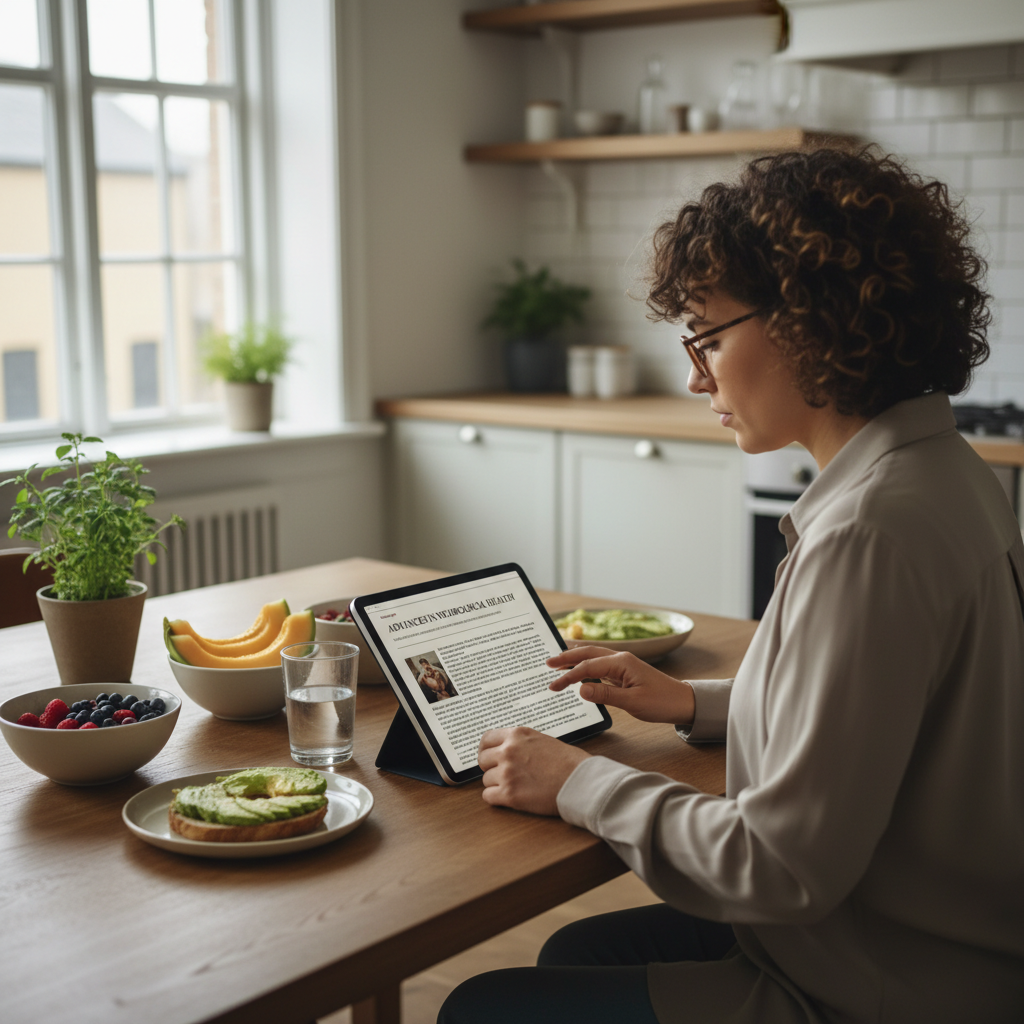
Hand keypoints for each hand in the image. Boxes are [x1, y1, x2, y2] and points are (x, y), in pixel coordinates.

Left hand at [478, 727, 589, 815]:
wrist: (581, 781)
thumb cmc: (569, 762)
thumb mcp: (542, 740)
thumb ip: (521, 744)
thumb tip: (506, 750)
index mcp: (517, 735)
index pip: (486, 739)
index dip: (487, 750)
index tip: (490, 757)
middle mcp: (508, 751)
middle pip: (482, 760)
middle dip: (491, 768)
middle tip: (503, 774)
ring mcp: (507, 773)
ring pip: (486, 780)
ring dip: (497, 784)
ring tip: (515, 786)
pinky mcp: (509, 795)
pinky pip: (488, 796)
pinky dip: (496, 798)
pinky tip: (510, 798)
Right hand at [547, 646, 694, 726]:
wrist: (684, 702)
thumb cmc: (662, 702)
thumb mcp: (633, 702)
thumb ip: (606, 694)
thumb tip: (580, 689)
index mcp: (622, 662)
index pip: (588, 667)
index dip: (568, 675)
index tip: (553, 685)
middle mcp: (621, 659)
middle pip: (588, 653)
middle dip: (567, 657)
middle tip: (548, 663)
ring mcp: (623, 665)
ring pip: (593, 658)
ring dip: (575, 660)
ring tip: (558, 663)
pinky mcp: (625, 673)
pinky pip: (601, 666)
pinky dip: (586, 667)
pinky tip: (580, 671)